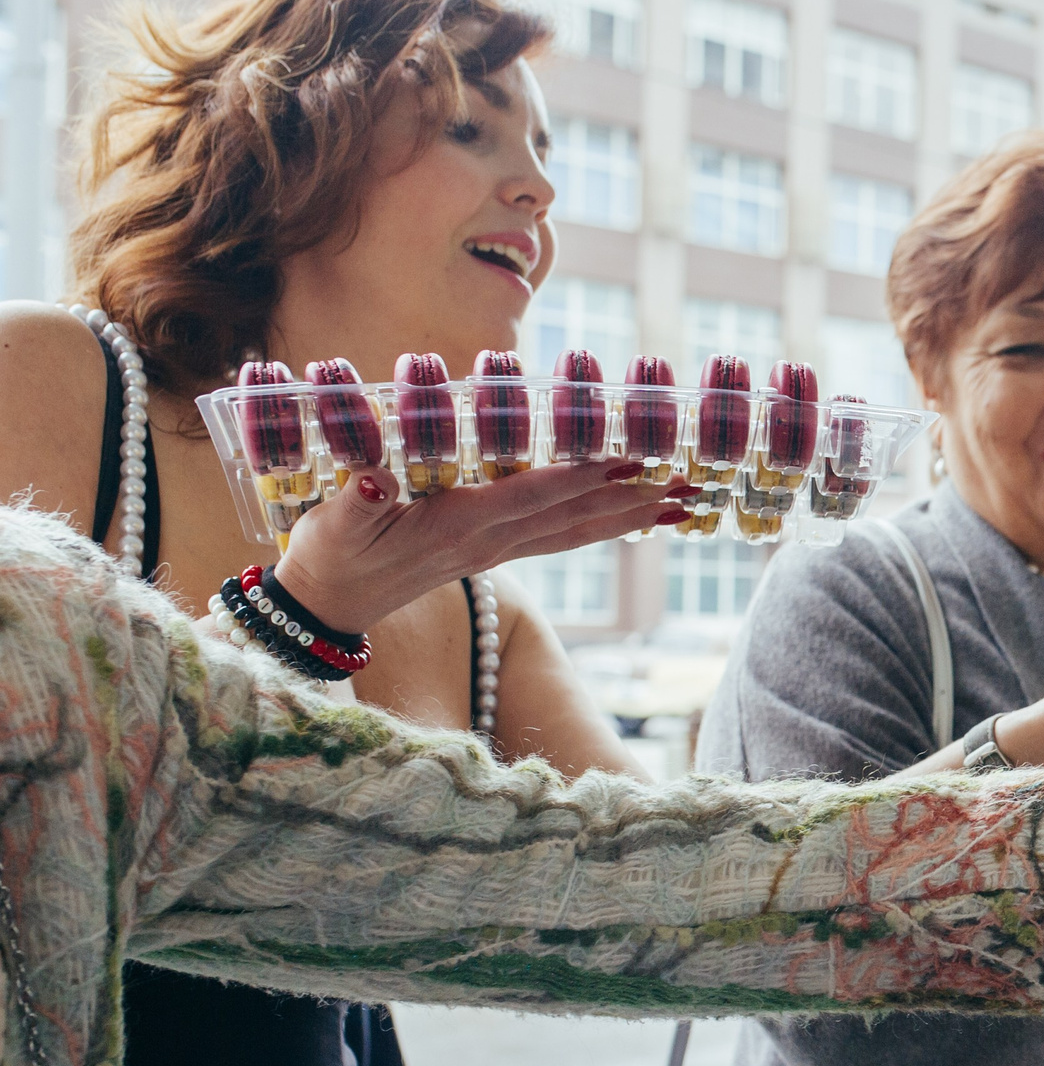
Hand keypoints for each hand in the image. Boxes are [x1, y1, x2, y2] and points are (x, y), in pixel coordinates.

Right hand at [268, 461, 693, 633]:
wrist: (330, 604)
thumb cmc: (330, 554)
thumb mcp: (333, 525)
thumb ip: (354, 503)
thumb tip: (373, 482)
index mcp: (460, 526)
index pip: (533, 497)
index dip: (581, 477)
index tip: (630, 461)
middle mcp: (493, 541)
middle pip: (576, 518)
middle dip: (635, 500)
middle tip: (692, 485)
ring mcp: (499, 549)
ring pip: (577, 530)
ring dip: (633, 515)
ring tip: (684, 502)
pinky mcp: (495, 552)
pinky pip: (561, 536)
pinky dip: (602, 524)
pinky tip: (632, 516)